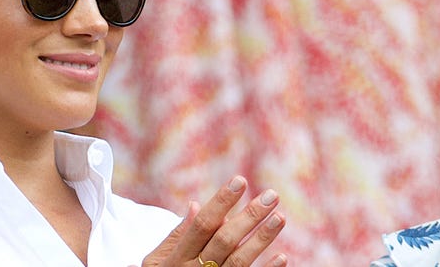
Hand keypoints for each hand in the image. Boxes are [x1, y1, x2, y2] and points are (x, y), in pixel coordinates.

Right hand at [142, 175, 286, 266]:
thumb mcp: (157, 259)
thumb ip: (176, 236)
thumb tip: (196, 205)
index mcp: (178, 256)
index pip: (203, 224)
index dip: (222, 201)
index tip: (240, 181)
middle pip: (225, 240)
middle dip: (249, 216)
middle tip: (272, 195)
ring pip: (239, 261)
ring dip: (261, 238)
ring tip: (279, 217)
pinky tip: (283, 256)